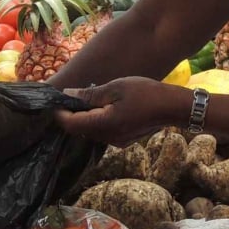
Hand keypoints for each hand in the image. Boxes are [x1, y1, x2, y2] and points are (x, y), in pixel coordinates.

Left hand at [56, 76, 190, 145]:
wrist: (173, 107)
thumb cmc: (145, 93)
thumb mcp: (115, 88)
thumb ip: (90, 95)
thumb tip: (68, 95)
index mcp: (103, 124)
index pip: (71, 124)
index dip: (59, 114)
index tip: (56, 101)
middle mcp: (108, 137)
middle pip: (80, 128)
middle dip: (73, 114)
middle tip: (73, 95)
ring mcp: (117, 141)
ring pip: (92, 130)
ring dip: (87, 116)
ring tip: (90, 97)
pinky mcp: (124, 140)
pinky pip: (104, 132)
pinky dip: (99, 120)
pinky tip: (106, 106)